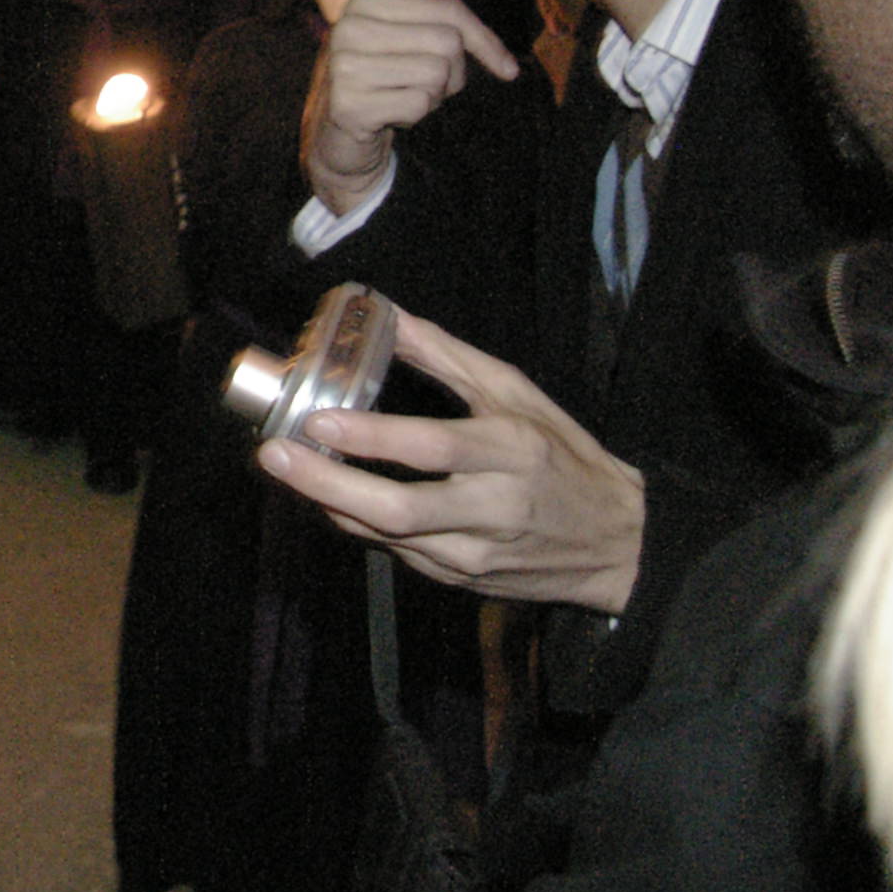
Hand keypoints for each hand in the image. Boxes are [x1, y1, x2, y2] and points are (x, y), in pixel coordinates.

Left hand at [256, 310, 642, 612]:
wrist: (617, 544)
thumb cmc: (563, 456)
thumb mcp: (516, 394)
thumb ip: (446, 356)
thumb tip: (384, 313)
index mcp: (512, 452)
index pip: (435, 447)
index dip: (372, 436)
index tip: (318, 419)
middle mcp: (494, 508)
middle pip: (399, 508)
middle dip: (327, 483)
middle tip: (275, 455)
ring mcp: (475, 553)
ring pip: (388, 537)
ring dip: (329, 503)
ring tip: (285, 470)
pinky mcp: (461, 579)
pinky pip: (395, 554)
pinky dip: (355, 524)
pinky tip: (325, 497)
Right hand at [303, 0, 520, 215]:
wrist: (343, 132)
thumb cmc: (387, 73)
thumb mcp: (415, 29)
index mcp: (365, 4)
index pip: (449, 11)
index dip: (485, 41)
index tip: (507, 68)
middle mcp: (348, 29)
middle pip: (446, 43)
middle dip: (452, 73)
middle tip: (427, 84)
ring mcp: (343, 66)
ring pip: (435, 75)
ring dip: (434, 96)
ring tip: (406, 95)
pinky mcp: (347, 105)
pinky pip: (418, 105)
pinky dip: (417, 115)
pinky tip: (393, 114)